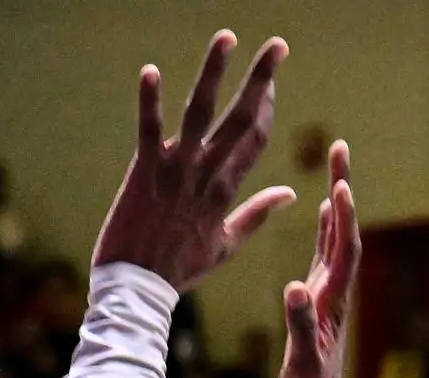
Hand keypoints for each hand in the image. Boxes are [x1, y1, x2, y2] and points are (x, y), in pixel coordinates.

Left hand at [92, 31, 297, 292]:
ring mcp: (176, 171)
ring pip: (201, 114)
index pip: (256, 139)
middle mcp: (207, 175)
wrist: (138, 290)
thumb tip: (291, 193)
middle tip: (278, 44)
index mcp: (227, 190)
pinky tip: (151, 70)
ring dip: (214, 73)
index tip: (274, 77)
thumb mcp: (225, 245)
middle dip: (261, 79)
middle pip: (242, 119)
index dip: (267, 106)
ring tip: (226, 37)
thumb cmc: (179, 269)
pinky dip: (149, 101)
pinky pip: (149, 130)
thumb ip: (257, 214)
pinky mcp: (144, 171)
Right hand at [276, 139, 357, 377]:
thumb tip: (295, 288)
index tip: (340, 184)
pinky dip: (326, 226)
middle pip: (344, 232)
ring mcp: (328, 294)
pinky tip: (323, 209)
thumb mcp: (302, 362)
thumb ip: (300, 326)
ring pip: (336, 237)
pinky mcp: (319, 300)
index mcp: (332, 303)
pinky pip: (325, 253)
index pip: (344, 252)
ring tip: (335, 162)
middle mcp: (335, 292)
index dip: (344, 219)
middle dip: (342, 188)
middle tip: (340, 147)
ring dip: (337, 199)